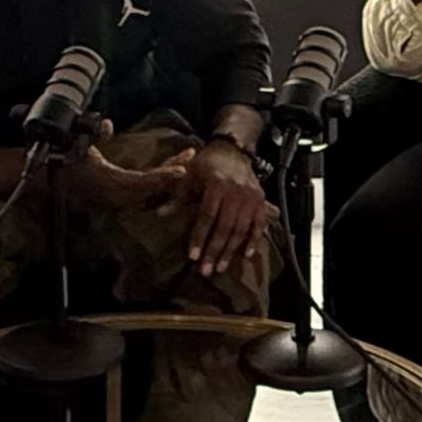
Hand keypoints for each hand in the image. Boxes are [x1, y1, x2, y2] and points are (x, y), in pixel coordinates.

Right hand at [62, 120, 189, 212]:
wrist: (48, 183)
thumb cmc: (62, 161)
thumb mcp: (76, 143)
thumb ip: (92, 132)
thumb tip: (107, 123)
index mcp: (111, 182)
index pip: (145, 182)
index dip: (164, 176)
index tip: (182, 168)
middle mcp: (117, 196)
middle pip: (154, 188)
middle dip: (172, 172)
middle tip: (188, 154)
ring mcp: (117, 201)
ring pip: (149, 193)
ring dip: (165, 178)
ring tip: (180, 160)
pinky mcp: (115, 201)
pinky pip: (141, 195)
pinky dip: (155, 184)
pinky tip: (163, 172)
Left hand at [182, 140, 270, 274]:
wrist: (232, 151)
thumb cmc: (206, 164)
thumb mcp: (189, 174)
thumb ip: (177, 196)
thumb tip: (160, 214)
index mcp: (218, 184)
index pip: (207, 216)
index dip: (199, 237)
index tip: (192, 256)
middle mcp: (237, 191)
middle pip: (225, 227)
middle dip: (214, 251)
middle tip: (206, 271)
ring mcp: (251, 197)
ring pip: (241, 229)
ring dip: (231, 251)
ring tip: (221, 268)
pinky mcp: (261, 201)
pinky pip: (259, 224)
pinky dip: (254, 240)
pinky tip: (246, 256)